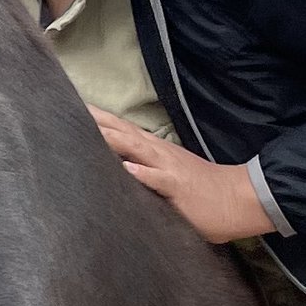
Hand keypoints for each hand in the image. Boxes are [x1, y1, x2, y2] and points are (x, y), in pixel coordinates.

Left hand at [88, 109, 273, 244]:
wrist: (239, 198)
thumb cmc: (201, 190)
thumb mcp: (169, 174)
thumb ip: (144, 169)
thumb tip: (118, 169)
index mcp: (153, 150)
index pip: (120, 130)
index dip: (97, 119)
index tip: (70, 107)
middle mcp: (157, 153)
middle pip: (122, 132)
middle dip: (95, 121)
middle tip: (67, 108)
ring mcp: (167, 168)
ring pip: (136, 149)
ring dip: (113, 140)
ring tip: (88, 130)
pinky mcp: (178, 187)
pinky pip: (158, 180)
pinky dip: (142, 174)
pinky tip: (127, 169)